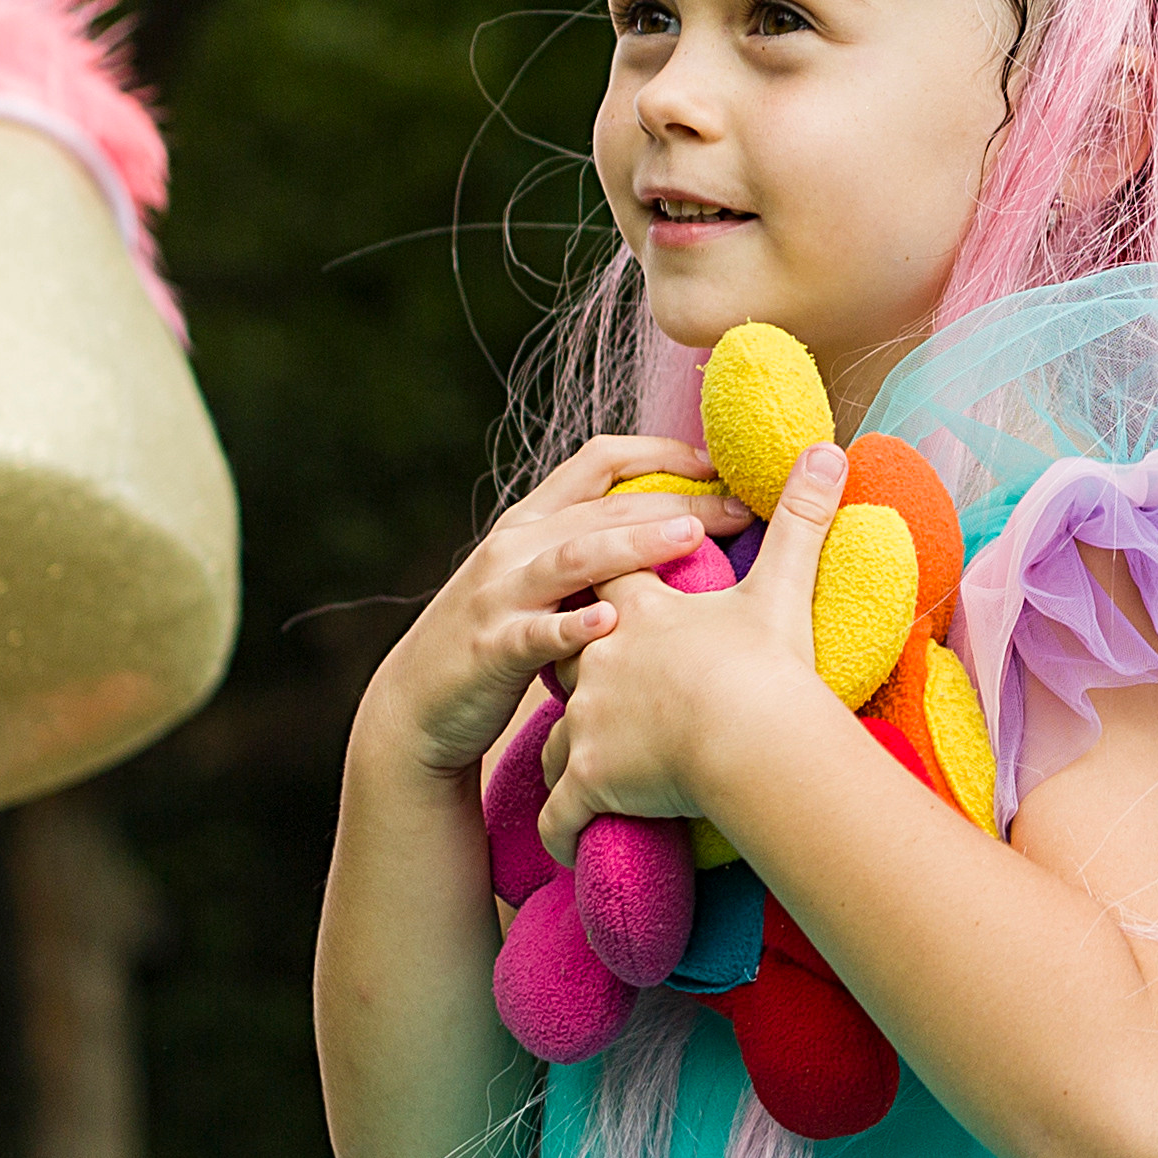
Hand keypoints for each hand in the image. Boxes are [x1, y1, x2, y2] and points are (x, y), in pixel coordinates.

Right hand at [365, 438, 749, 781]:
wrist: (417, 704)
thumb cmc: (500, 638)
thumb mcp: (539, 581)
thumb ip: (593, 552)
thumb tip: (683, 530)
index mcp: (532, 520)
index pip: (599, 460)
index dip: (661, 452)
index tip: (720, 463)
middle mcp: (515, 546)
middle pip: (603, 507)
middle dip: (676, 500)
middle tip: (740, 505)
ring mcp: (500, 594)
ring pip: (573, 557)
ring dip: (634, 545)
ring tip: (690, 538)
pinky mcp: (491, 648)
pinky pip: (538, 633)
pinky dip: (576, 626)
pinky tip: (615, 623)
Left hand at [539, 441, 849, 859]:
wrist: (754, 739)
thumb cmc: (770, 664)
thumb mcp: (785, 586)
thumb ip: (803, 519)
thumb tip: (829, 450)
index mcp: (638, 612)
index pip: (600, 582)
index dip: (600, 586)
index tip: (604, 596)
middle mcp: (599, 661)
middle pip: (563, 656)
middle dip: (572, 670)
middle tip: (592, 685)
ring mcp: (588, 722)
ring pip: (556, 736)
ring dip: (571, 753)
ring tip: (587, 771)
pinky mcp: (589, 780)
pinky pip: (560, 814)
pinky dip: (563, 830)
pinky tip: (569, 842)